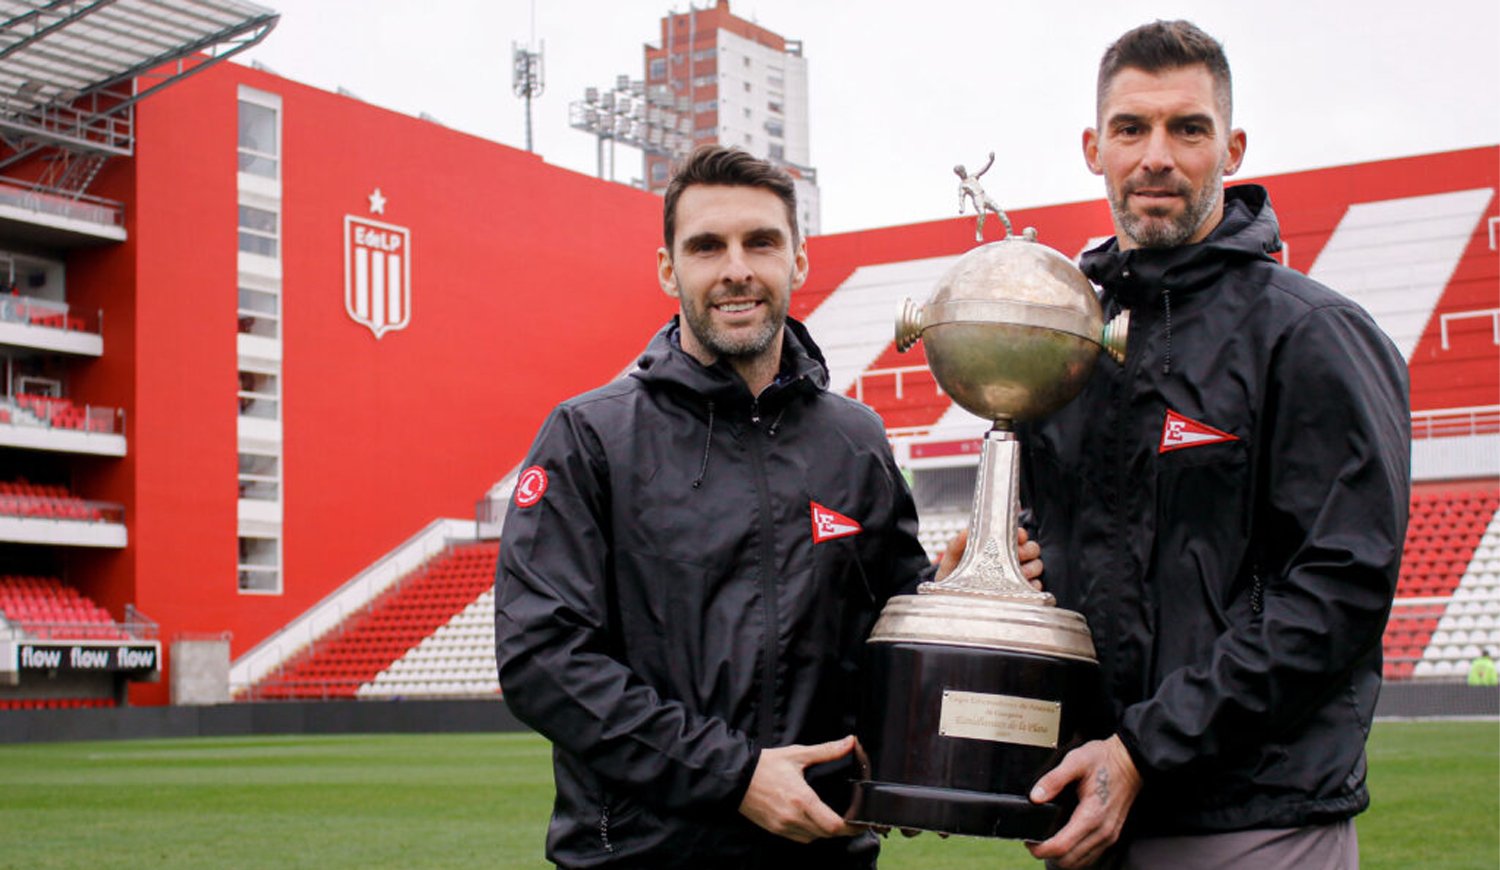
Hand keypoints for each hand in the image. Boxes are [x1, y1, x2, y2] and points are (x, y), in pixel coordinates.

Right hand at [739, 736, 860, 842]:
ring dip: (826, 832)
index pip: (834, 825)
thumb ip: (826, 751)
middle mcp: (793, 817)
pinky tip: (812, 820)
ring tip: (834, 819)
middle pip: (827, 835)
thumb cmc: (764, 765)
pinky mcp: (775, 830)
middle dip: (842, 829)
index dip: (851, 827)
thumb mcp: (797, 755)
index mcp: (802, 799)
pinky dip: (810, 833)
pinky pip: (800, 838)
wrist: (734, 777)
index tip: (861, 821)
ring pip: (814, 838)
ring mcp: (783, 826)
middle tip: (852, 820)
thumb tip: (850, 742)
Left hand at [934, 527, 1044, 590]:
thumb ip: (956, 545)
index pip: (1017, 535)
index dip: (1020, 534)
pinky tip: (1022, 589)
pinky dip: (1033, 586)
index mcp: (996, 547)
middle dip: (1027, 551)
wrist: (951, 601)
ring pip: (1037, 566)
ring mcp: (1017, 576)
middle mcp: (1009, 560)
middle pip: (1032, 549)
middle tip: (1017, 557)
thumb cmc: (953, 578)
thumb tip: (966, 532)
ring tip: (1018, 574)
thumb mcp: (951, 561)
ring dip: (1031, 568)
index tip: (1019, 537)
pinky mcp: (1022, 593)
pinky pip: (1036, 587)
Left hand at [1026, 735, 1140, 868]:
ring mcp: (1109, 836)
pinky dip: (1075, 856)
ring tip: (1047, 843)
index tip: (1028, 842)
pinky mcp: (1111, 835)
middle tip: (1034, 842)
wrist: (1130, 761)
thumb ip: (1054, 779)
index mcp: (1091, 815)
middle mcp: (1102, 831)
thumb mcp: (1076, 760)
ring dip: (1061, 858)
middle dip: (1048, 855)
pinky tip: (1065, 843)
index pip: (1062, 847)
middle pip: (1069, 861)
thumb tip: (1035, 797)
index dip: (1041, 849)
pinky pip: (1091, 856)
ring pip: (1081, 863)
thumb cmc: (1104, 759)